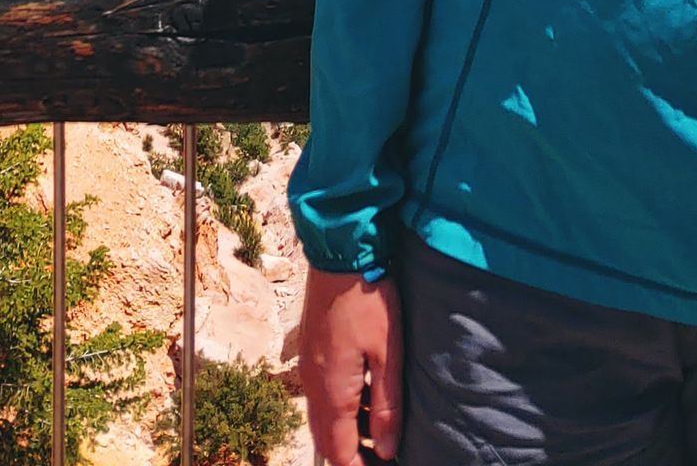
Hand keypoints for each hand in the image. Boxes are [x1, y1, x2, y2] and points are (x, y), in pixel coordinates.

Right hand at [298, 264, 402, 465]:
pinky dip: (341, 407)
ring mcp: (308, 366)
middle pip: (326, 440)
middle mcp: (312, 384)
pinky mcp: (311, 349)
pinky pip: (321, 394)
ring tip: (379, 428)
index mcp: (331, 391)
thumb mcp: (388, 353)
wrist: (340, 250)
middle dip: (350, 454)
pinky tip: (365, 395)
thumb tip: (385, 451)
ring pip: (323, 416)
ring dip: (346, 430)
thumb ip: (387, 405)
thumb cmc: (368, 299)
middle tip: (380, 453)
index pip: (338, 453)